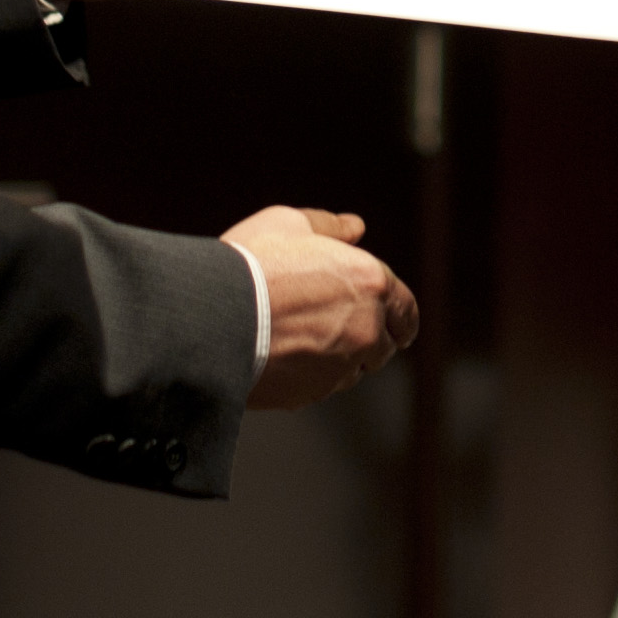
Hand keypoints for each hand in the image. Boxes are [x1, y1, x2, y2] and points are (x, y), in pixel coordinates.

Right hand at [224, 206, 418, 410]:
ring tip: (306, 341)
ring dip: (342, 359)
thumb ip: (330, 227)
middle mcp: (366, 329)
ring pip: (353, 370)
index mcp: (371, 283)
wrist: (210, 314)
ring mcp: (339, 367)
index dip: (400, 316)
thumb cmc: (250, 261)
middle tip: (343, 327)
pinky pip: (320, 388)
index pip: (406, 311)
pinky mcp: (309, 394)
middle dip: (371, 337)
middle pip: (384, 345)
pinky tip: (285, 357)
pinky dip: (312, 376)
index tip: (396, 323)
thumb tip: (355, 227)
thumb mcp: (290, 224)